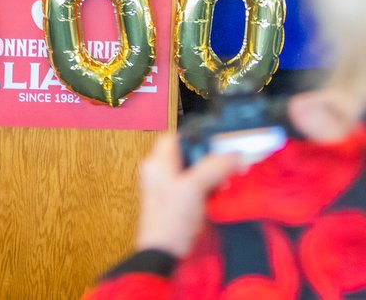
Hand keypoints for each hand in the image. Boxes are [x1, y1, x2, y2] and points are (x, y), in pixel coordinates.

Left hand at [134, 135, 240, 257]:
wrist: (164, 254)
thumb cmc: (171, 220)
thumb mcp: (194, 188)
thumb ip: (213, 167)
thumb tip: (234, 154)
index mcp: (156, 163)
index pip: (175, 138)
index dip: (196, 137)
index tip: (218, 142)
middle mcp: (159, 173)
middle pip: (186, 155)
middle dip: (208, 157)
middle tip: (228, 162)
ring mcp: (167, 189)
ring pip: (192, 172)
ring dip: (210, 173)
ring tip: (227, 178)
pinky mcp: (177, 204)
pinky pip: (194, 188)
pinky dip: (208, 188)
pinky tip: (220, 194)